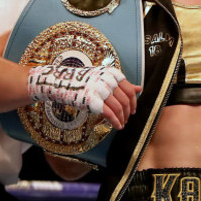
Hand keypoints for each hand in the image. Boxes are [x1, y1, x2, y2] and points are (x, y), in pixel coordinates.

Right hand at [27, 65, 141, 128]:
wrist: (61, 82)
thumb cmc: (83, 81)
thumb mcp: (104, 78)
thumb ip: (122, 84)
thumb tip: (140, 89)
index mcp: (112, 73)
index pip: (130, 90)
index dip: (134, 102)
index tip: (132, 110)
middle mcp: (108, 80)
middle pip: (126, 100)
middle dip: (128, 112)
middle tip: (127, 119)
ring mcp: (100, 90)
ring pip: (119, 108)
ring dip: (122, 118)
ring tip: (121, 124)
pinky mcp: (93, 101)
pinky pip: (110, 114)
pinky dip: (116, 121)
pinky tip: (117, 126)